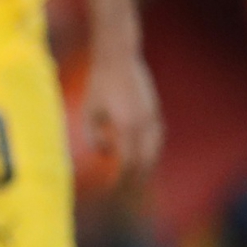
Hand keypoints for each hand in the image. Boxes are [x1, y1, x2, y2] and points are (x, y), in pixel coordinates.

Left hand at [78, 49, 163, 183]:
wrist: (118, 57)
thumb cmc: (98, 84)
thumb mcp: (90, 110)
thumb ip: (95, 136)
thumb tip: (106, 155)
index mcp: (127, 127)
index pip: (129, 162)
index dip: (123, 178)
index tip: (115, 188)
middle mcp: (144, 125)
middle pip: (145, 160)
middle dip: (137, 176)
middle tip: (129, 189)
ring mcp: (152, 116)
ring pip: (154, 148)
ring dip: (146, 163)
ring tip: (137, 175)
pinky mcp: (155, 110)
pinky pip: (156, 136)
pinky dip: (151, 147)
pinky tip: (144, 152)